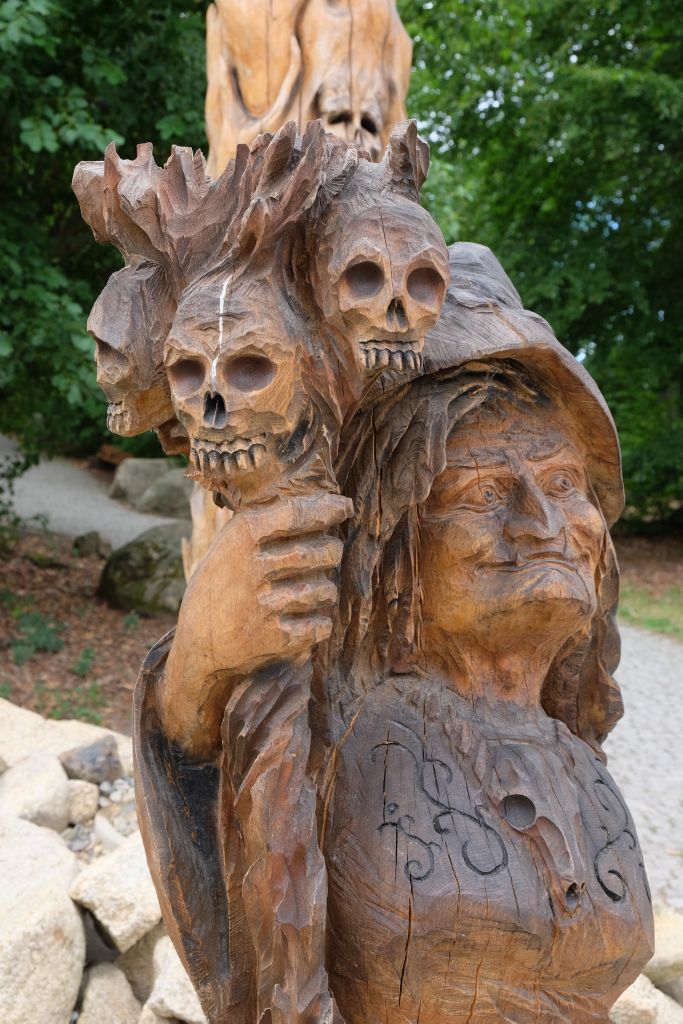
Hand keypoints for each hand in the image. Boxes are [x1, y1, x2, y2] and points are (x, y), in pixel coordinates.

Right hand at [158, 493, 352, 758]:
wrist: (198, 643)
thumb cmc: (220, 586)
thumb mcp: (227, 546)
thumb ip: (262, 523)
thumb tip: (316, 502)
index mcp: (241, 537)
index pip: (295, 513)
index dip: (326, 508)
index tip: (345, 508)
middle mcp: (254, 567)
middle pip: (323, 551)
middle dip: (331, 552)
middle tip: (326, 555)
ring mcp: (265, 604)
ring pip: (326, 589)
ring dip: (325, 590)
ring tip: (312, 590)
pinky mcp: (275, 637)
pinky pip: (321, 624)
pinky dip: (320, 623)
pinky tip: (306, 618)